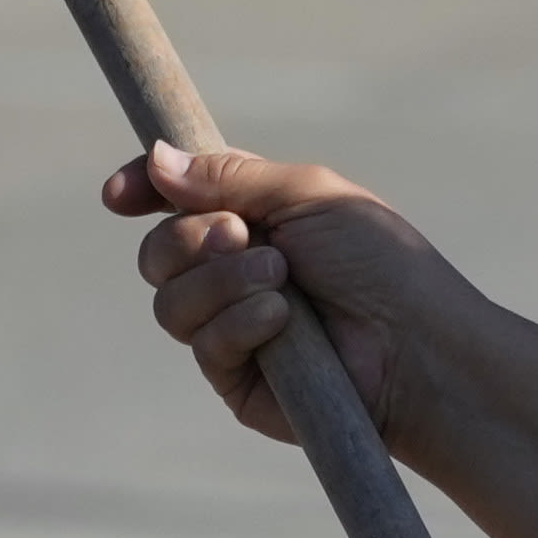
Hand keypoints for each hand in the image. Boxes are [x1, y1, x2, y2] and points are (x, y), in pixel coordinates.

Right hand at [107, 145, 482, 457]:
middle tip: (241, 234)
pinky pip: (201, 344)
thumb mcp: (309, 196)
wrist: (417, 346)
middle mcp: (235, 273)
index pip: (175, 202)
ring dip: (221, 282)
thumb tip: (157, 159)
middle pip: (157, 251)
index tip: (120, 194)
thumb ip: (230, 176)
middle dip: (189, 238)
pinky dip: (239, 324)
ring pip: (168, 300)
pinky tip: (282, 321)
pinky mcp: (236, 378)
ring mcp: (232, 328)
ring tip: (280, 280)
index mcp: (254, 219)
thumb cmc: (382, 264)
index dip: (142, 192)